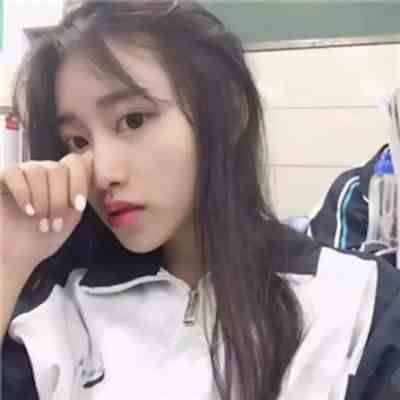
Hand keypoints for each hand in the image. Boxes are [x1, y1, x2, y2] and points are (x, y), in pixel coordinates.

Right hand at [0, 151, 92, 285]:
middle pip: (58, 169)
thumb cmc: (44, 237)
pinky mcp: (1, 178)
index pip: (75, 161)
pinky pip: (14, 173)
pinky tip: (28, 211)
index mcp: (62, 178)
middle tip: (55, 224)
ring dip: (43, 201)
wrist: (16, 258)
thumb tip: (91, 157)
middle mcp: (43, 171)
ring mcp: (22, 173)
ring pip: (38, 171)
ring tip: (41, 223)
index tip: (78, 206)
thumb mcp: (71, 214)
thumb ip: (82, 190)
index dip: (79, 183)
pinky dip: (24, 193)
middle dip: (60, 200)